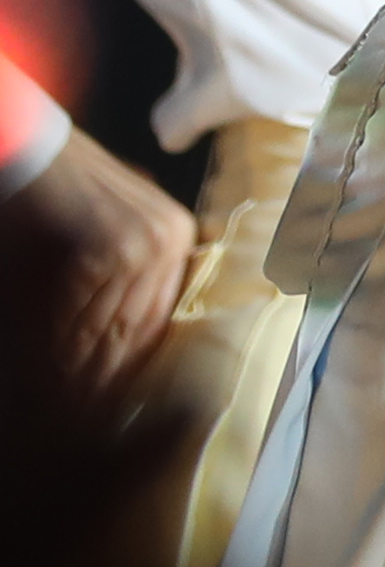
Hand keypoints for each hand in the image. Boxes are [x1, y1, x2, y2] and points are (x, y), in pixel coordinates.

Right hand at [14, 132, 195, 395]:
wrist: (26, 146)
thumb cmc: (58, 189)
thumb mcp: (109, 221)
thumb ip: (124, 277)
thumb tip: (122, 348)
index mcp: (176, 234)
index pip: (157, 318)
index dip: (131, 365)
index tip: (112, 404)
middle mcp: (169, 239)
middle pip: (137, 332)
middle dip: (108, 379)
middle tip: (88, 420)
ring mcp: (141, 245)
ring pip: (108, 332)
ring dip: (83, 377)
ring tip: (67, 413)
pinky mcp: (104, 251)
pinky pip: (78, 320)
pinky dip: (59, 353)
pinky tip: (49, 380)